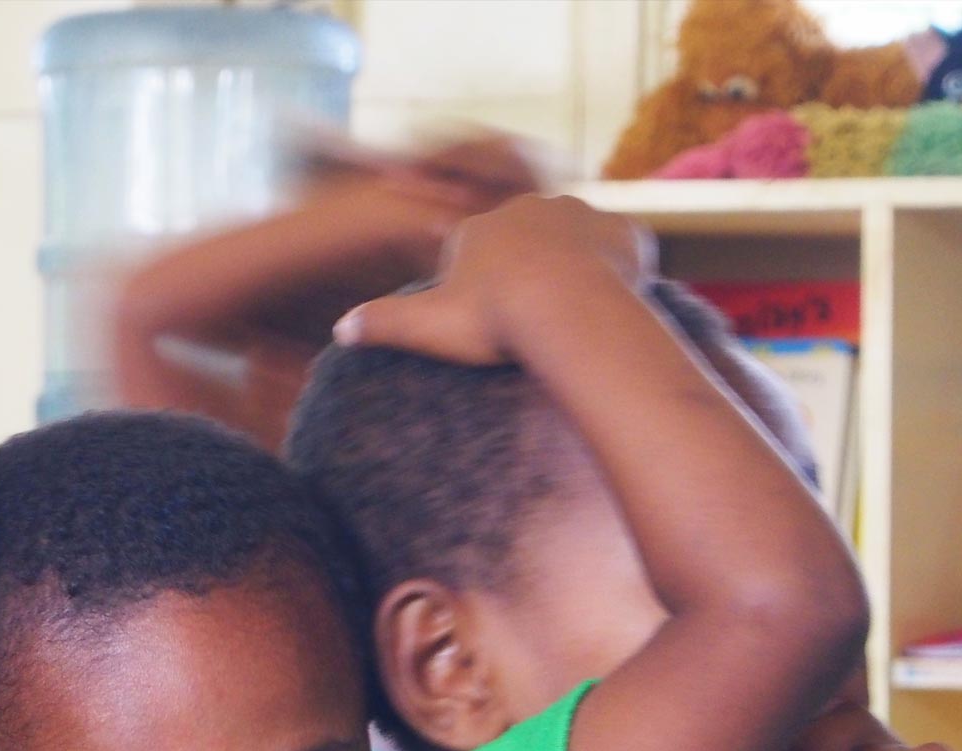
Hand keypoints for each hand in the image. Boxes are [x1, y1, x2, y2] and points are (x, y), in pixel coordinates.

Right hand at [333, 195, 653, 365]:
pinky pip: (620, 248)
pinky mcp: (622, 230)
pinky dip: (616, 270)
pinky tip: (610, 303)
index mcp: (481, 228)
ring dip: (574, 269)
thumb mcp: (428, 326)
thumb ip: (383, 323)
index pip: (477, 251)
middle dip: (529, 273)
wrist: (566, 309)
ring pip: (575, 241)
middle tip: (534, 320)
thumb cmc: (494, 319)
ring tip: (574, 315)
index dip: (483, 288)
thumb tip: (340, 330)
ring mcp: (580, 215)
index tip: (491, 321)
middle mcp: (529, 209)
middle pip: (527, 241)